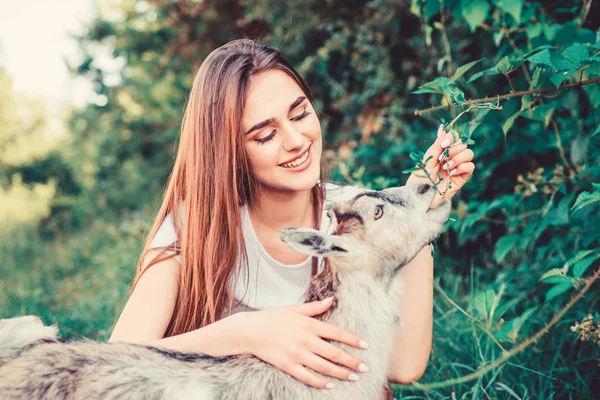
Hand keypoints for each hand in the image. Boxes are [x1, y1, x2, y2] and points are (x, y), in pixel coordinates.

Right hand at [236, 298, 367, 388]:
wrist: (249, 330)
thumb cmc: (271, 317)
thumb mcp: (293, 309)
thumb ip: (314, 307)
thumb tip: (331, 300)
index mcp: (308, 324)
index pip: (336, 333)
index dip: (352, 340)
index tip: (365, 345)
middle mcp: (305, 340)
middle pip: (334, 353)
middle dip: (352, 361)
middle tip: (365, 368)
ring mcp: (297, 354)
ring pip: (324, 367)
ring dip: (341, 373)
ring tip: (354, 377)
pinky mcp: (288, 366)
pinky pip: (307, 377)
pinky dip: (320, 382)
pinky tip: (331, 386)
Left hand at [406, 124, 474, 207]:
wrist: (421, 196)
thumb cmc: (420, 179)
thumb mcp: (427, 159)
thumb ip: (437, 144)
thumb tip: (443, 127)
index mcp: (442, 151)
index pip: (455, 137)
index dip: (452, 137)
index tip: (444, 143)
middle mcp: (451, 157)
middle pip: (463, 143)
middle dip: (453, 150)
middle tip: (441, 159)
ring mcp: (458, 167)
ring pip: (469, 153)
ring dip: (457, 158)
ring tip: (446, 167)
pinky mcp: (462, 178)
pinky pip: (471, 166)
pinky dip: (462, 167)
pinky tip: (451, 173)